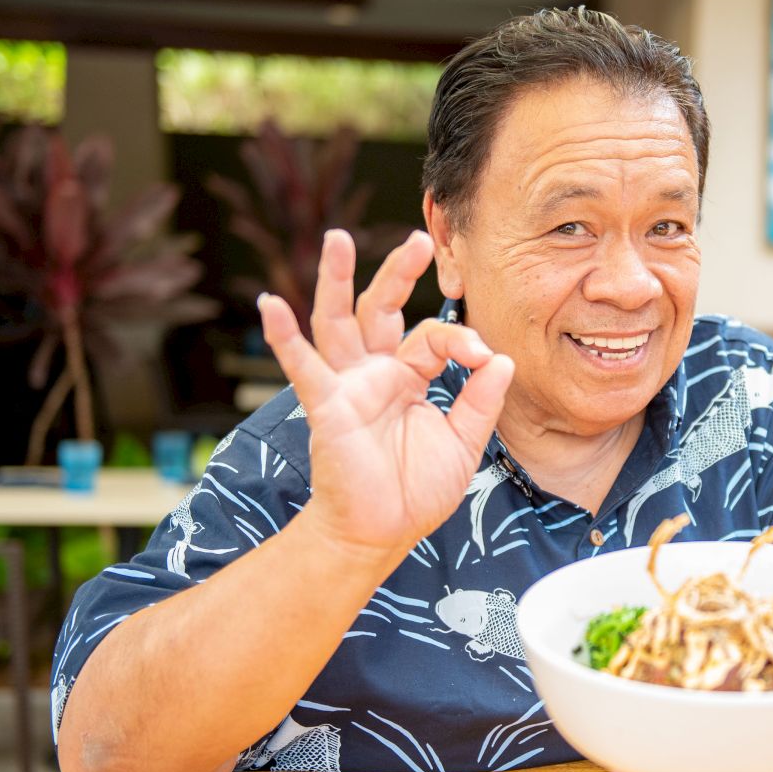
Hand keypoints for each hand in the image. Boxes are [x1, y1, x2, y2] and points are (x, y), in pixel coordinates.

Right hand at [260, 229, 513, 554]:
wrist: (380, 533)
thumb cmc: (415, 491)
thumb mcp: (462, 443)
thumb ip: (481, 401)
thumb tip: (502, 358)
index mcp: (408, 379)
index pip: (433, 338)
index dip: (461, 339)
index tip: (484, 355)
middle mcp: (375, 374)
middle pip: (381, 310)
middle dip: (397, 273)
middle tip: (418, 239)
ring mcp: (348, 386)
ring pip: (337, 321)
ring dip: (337, 280)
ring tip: (336, 239)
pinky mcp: (327, 407)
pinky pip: (302, 367)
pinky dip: (284, 336)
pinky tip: (270, 304)